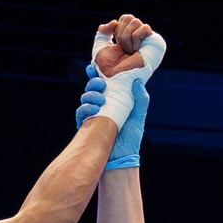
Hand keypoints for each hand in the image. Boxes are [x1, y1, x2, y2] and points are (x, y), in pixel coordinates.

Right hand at [83, 17, 165, 146]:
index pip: (103, 83)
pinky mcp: (86, 125)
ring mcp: (92, 115)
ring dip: (90, 94)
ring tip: (100, 98)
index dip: (98, 73)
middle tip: (100, 83)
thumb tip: (138, 81)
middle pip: (92, 87)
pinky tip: (94, 108)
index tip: (96, 65)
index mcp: (112, 100)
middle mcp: (101, 105)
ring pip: (85, 98)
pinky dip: (85, 108)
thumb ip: (140, 99)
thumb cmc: (131, 137)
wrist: (122, 157)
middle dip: (93, 81)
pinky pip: (81, 113)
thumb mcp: (138, 116)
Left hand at [94, 14, 160, 77]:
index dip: (117, 30)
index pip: (125, 18)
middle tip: (124, 50)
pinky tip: (136, 50)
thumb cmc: (107, 68)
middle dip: (120, 34)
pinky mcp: (156, 45)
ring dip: (126, 38)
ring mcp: (149, 41)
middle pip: (129, 18)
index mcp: (131, 38)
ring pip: (135, 21)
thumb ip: (103, 32)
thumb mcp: (101, 46)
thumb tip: (114, 22)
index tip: (118, 46)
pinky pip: (145, 27)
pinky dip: (136, 38)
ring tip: (129, 51)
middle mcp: (141, 38)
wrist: (114, 80)